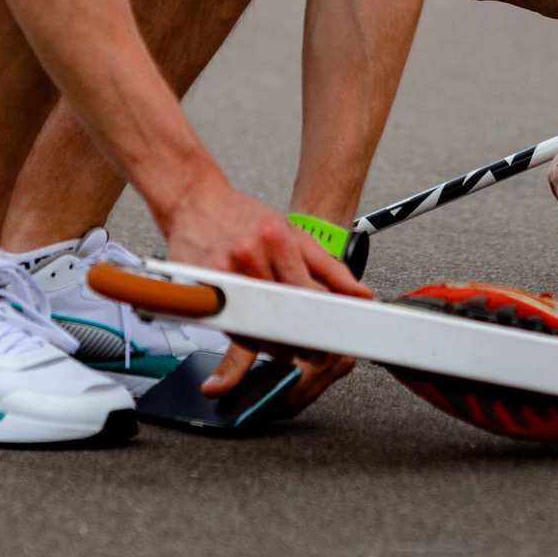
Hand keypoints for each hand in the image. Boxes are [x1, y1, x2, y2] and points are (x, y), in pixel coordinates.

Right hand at [165, 180, 371, 405]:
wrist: (196, 202)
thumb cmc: (246, 219)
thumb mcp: (295, 235)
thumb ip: (330, 268)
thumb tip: (361, 295)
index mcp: (278, 241)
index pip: (307, 294)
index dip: (321, 323)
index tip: (330, 343)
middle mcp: (250, 255)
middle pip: (281, 313)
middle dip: (300, 340)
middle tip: (313, 354)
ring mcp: (224, 272)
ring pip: (255, 325)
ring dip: (274, 345)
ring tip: (288, 349)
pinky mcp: (202, 287)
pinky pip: (230, 325)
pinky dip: (248, 337)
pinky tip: (259, 339)